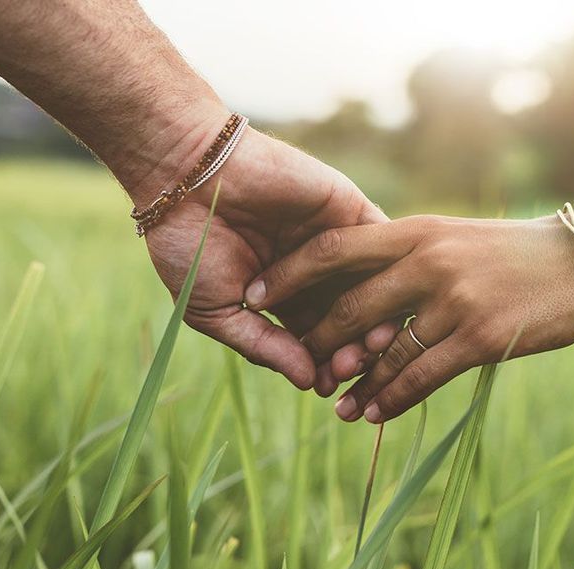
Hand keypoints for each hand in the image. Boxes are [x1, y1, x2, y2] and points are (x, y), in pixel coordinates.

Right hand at [122, 106, 397, 389]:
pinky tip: (385, 298)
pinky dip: (387, 271)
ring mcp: (335, 241)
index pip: (317, 341)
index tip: (327, 386)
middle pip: (350, 320)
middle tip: (351, 368)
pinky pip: (381, 243)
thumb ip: (264, 347)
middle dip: (353, 348)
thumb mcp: (218, 310)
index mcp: (284, 299)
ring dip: (376, 317)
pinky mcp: (348, 209)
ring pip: (371, 287)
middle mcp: (315, 274)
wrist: (186, 177)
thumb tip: (308, 383)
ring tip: (370, 343)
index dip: (324, 366)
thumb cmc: (189, 246)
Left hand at [245, 215, 573, 422]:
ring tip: (335, 407)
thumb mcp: (457, 237)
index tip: (257, 294)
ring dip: (354, 384)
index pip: (334, 248)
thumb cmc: (518, 252)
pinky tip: (375, 414)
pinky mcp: (479, 337)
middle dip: (318, 342)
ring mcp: (453, 300)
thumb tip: (363, 284)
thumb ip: (410, 255)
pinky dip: (392, 399)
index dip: (288, 274)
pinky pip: (420, 376)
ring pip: (383, 351)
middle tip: (302, 367)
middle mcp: (427, 261)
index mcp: (416, 230)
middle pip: (349, 308)